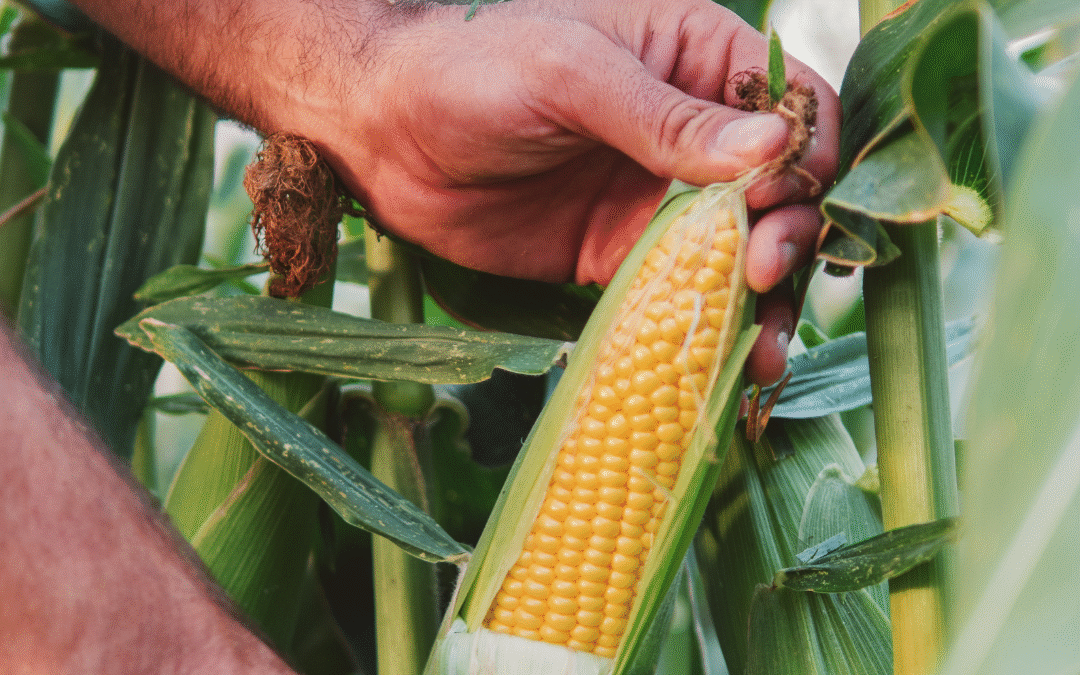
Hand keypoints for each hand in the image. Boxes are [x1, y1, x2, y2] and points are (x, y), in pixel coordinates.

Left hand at [71, 0, 839, 385]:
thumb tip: (770, 150)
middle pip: (782, 192)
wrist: (380, 134)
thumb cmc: (468, 68)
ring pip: (742, 255)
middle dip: (787, 237)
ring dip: (764, 302)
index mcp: (695, 60)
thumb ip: (663, 115)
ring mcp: (658, 202)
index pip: (794, 106)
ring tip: (763, 351)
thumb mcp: (568, 73)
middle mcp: (690, 134)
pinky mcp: (620, 258)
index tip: (782, 201)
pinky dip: (708, 331)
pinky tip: (729, 366)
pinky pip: (681, 297)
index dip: (806, 157)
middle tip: (760, 272)